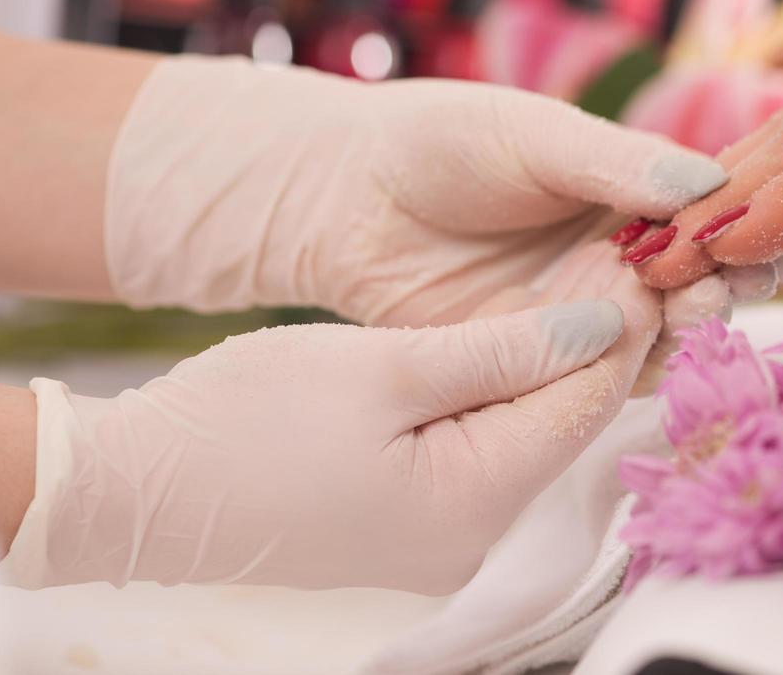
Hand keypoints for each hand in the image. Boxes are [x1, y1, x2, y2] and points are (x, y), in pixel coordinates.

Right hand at [0, 242, 659, 592]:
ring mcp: (449, 532)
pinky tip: (520, 332)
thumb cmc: (249, 421)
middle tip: (621, 249)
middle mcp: (479, 530)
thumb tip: (604, 323)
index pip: (587, 400)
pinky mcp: (420, 518)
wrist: (140, 491)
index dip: (621, 322)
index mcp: (478, 496)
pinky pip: (489, 447)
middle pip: (568, 418)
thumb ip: (504, 349)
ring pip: (531, 429)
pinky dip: (509, 388)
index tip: (642, 250)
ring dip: (555, 357)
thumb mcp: (383, 367)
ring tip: (583, 273)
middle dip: (598, 337)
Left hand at [105, 63, 782, 331]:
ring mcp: (585, 312)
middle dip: (729, 282)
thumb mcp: (530, 133)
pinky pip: (602, 378)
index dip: (750, 223)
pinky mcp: (540, 361)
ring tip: (687, 309)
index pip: (718, 212)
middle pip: (707, 279)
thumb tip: (709, 182)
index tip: (756, 231)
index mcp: (632, 188)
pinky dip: (631, 371)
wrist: (339, 198)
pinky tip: (641, 355)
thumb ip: (614, 161)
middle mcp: (623, 254)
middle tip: (719, 280)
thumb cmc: (435, 142)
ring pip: (665, 335)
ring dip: (688, 327)